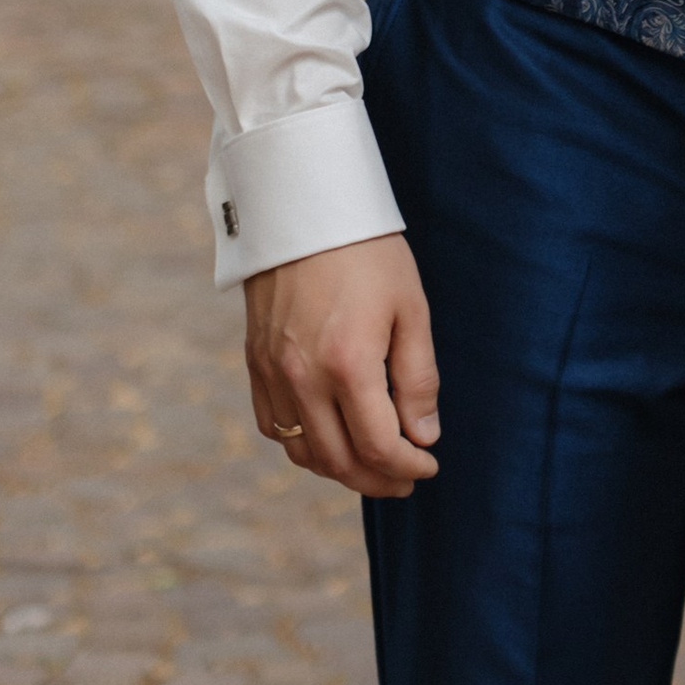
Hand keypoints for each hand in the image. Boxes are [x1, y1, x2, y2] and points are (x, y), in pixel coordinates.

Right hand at [245, 233, 439, 498]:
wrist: (304, 204)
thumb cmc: (367, 250)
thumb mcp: (409, 307)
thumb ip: (418, 377)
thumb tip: (423, 435)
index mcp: (348, 364)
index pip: (379, 446)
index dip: (409, 465)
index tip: (429, 464)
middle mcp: (303, 378)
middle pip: (340, 461)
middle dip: (378, 479)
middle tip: (406, 478)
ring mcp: (272, 373)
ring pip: (304, 452)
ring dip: (340, 470)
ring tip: (372, 465)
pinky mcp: (254, 362)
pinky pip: (274, 427)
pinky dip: (302, 445)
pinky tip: (328, 438)